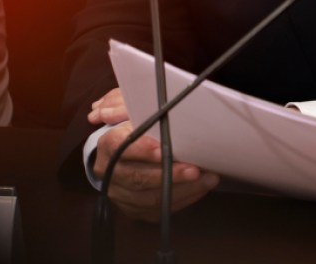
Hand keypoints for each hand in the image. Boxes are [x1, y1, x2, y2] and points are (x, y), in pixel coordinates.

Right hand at [88, 88, 219, 221]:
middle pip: (138, 178)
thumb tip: (121, 104)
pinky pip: (157, 210)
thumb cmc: (129, 126)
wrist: (117, 153)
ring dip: (182, 190)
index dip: (143, 150)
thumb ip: (128, 105)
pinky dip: (182, 200)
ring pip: (149, 198)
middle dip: (169, 175)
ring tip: (207, 180)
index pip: (121, 148)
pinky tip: (200, 189)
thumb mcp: (129, 108)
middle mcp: (109, 173)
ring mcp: (120, 194)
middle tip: (195, 169)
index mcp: (107, 145)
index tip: (164, 149)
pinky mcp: (133, 208)